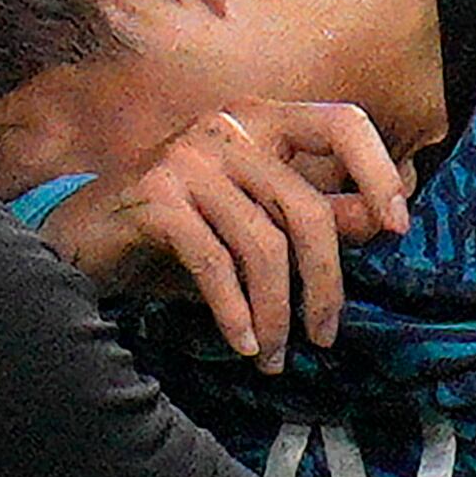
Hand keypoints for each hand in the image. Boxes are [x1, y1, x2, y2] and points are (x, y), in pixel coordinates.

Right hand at [37, 101, 414, 371]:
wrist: (80, 239)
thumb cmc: (176, 230)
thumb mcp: (252, 222)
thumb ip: (314, 214)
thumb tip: (379, 220)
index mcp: (261, 120)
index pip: (342, 121)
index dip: (378, 171)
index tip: (396, 228)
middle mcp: (228, 127)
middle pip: (308, 208)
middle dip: (325, 284)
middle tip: (324, 336)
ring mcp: (188, 158)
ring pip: (263, 245)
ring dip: (276, 314)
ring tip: (275, 356)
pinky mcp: (156, 196)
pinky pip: (215, 264)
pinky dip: (235, 313)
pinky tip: (243, 345)